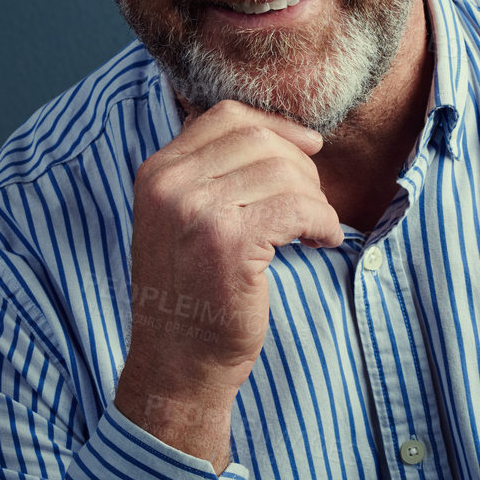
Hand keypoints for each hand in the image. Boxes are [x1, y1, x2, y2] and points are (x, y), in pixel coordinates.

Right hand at [114, 100, 343, 470]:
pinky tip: (321, 241)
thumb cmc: (192, 296)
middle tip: (312, 205)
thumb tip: (285, 135)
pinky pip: (300, 208)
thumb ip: (212, 175)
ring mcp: (198, 209)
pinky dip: (323, 222)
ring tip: (314, 229)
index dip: (276, 126)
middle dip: (301, 168)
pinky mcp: (231, 240)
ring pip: (285, 172)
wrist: (178, 363)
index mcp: (156, 172)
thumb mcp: (183, 221)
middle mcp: (171, 184)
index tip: (308, 149)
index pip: (226, 116)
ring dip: (315, 200)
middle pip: (259, 140)